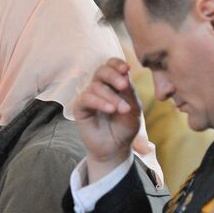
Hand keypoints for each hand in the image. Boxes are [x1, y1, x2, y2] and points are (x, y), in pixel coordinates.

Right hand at [72, 59, 142, 180]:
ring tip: (122, 109)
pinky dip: (99, 102)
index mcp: (114, 84)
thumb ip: (129, 92)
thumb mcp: (133, 109)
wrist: (116, 148)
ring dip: (111, 96)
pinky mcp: (80, 108)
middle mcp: (100, 87)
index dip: (117, 64)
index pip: (111, 65)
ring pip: (96, 86)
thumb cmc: (125, 127)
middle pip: (102, 70)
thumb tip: (125, 75)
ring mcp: (89, 96)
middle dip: (114, 76)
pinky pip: (86, 98)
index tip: (127, 69)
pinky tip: (110, 110)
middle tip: (124, 86)